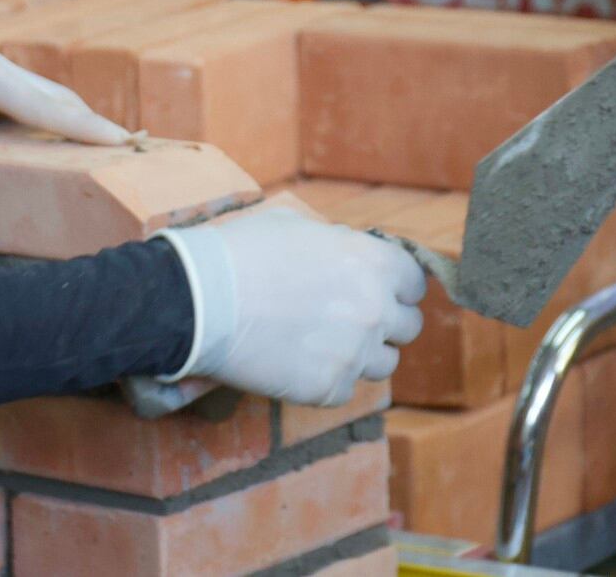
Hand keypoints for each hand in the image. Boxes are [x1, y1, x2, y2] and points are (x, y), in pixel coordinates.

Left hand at [0, 34, 129, 225]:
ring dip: (74, 118)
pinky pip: (26, 98)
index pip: (53, 108)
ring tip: (103, 146)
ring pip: (44, 95)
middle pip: (59, 98)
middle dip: (95, 122)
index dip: (92, 129)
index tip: (129, 145)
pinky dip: (50, 114)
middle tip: (133, 152)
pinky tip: (48, 136)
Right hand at [155, 208, 426, 406]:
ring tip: (324, 341)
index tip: (379, 288)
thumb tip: (347, 254)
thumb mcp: (296, 226)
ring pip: (384, 363)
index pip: (415, 281)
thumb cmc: (243, 253)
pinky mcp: (328, 388)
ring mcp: (354, 354)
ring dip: (362, 353)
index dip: (396, 284)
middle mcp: (375, 310)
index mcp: (373, 263)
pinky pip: (345, 388)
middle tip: (350, 317)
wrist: (201, 301)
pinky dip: (327, 377)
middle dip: (384, 320)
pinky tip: (297, 360)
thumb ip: (336, 244)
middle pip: (409, 326)